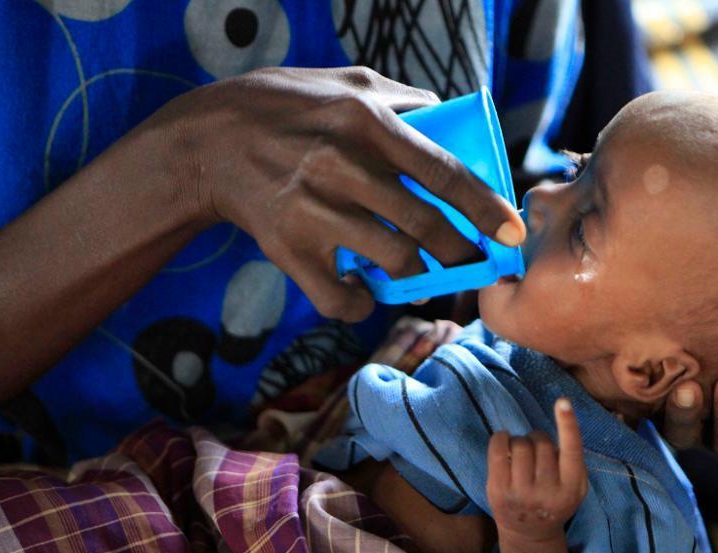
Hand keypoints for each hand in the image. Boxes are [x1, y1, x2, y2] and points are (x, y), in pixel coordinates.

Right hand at [153, 66, 524, 321]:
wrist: (206, 141)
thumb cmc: (281, 104)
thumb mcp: (344, 81)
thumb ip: (400, 98)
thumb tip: (447, 114)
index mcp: (364, 121)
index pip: (442, 173)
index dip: (484, 207)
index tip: (511, 233)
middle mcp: (342, 167)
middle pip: (425, 226)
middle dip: (460, 253)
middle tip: (472, 263)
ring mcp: (313, 211)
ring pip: (392, 261)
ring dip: (417, 276)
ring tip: (420, 274)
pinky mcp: (287, 248)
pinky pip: (337, 295)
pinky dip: (359, 305)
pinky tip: (364, 295)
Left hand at [486, 398, 587, 542]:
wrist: (530, 535)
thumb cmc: (555, 501)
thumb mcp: (575, 488)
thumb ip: (573, 461)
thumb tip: (562, 423)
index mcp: (571, 487)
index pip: (571, 450)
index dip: (568, 423)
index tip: (563, 402)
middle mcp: (547, 490)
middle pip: (540, 443)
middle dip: (537, 440)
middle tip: (537, 451)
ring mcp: (520, 492)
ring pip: (520, 445)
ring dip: (520, 441)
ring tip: (522, 454)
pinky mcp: (498, 490)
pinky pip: (497, 450)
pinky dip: (500, 438)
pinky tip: (503, 441)